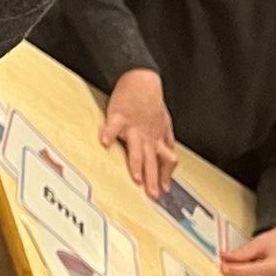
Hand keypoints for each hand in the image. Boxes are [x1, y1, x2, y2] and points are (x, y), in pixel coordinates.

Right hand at [101, 70, 177, 198]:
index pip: (166, 161)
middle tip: (153, 195)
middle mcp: (147, 136)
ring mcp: (133, 128)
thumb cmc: (150, 101)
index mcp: (157, 138)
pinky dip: (109, 134)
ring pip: (137, 149)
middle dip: (153, 180)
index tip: (165, 190)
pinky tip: (104, 142)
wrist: (141, 79)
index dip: (167, 176)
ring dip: (137, 164)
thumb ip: (167, 140)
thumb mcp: (164, 122)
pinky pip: (113, 127)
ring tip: (135, 177)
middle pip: (152, 161)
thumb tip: (172, 154)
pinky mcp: (119, 117)